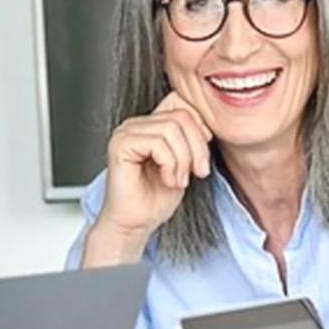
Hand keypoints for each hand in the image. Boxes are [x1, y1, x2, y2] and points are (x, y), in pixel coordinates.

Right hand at [82, 93, 212, 262]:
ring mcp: (126, 132)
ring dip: (184, 160)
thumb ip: (192, 139)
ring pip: (172, 129)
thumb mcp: (185, 163)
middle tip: (198, 172)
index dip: (200, 127)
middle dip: (197, 147)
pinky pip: (158, 143)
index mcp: (150, 124)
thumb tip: (208, 125)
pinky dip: (170, 164)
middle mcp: (136, 124)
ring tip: (179, 180)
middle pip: (181, 116)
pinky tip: (167, 180)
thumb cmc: (156, 198)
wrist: (136, 224)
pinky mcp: (120, 145)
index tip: (202, 157)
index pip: (182, 103)